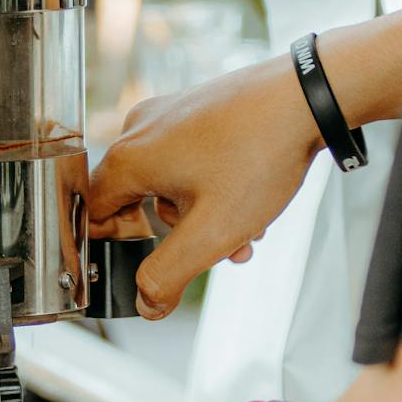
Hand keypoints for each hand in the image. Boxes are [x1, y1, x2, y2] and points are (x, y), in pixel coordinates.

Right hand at [89, 58, 319, 318]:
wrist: (307, 97)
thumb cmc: (258, 156)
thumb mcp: (211, 232)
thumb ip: (168, 275)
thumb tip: (145, 304)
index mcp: (128, 158)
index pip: (94, 215)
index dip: (118, 247)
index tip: (152, 263)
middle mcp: (139, 129)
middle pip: (137, 202)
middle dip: (180, 235)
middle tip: (219, 250)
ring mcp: (167, 114)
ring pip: (169, 183)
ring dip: (203, 214)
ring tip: (248, 228)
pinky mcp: (194, 108)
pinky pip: (188, 159)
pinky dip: (214, 187)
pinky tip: (251, 198)